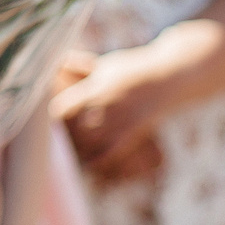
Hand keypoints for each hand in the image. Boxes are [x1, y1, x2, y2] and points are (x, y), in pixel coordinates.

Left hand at [54, 46, 171, 175]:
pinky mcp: (135, 130)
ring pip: (92, 142)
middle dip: (68, 136)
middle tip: (61, 142)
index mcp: (96, 86)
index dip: (55, 118)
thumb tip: (59, 60)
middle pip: (75, 128)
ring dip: (81, 149)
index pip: (64, 108)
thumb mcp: (108, 64)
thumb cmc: (135, 69)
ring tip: (73, 153)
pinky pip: (113, 151)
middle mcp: (106, 104)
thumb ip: (82, 66)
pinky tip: (91, 164)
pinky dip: (100, 159)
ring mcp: (121, 119)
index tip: (53, 122)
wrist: (171, 75)